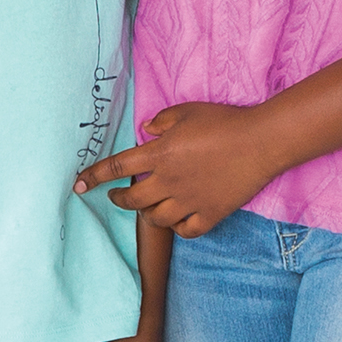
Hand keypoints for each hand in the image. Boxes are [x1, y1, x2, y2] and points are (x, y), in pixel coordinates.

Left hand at [81, 97, 291, 240]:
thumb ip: (161, 121)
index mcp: (159, 154)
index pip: (115, 167)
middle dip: (118, 200)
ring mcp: (190, 200)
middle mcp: (170, 181)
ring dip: (146, 214)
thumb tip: (145, 129)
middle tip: (117, 196)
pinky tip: (177, 220)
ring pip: (155, 219)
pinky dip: (178, 228)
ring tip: (148, 207)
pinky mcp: (212, 212)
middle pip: (131, 200)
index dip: (93, 177)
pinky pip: (187, 230)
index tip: (78, 186)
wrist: (263, 140)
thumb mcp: (186, 111)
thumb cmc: (224, 121)